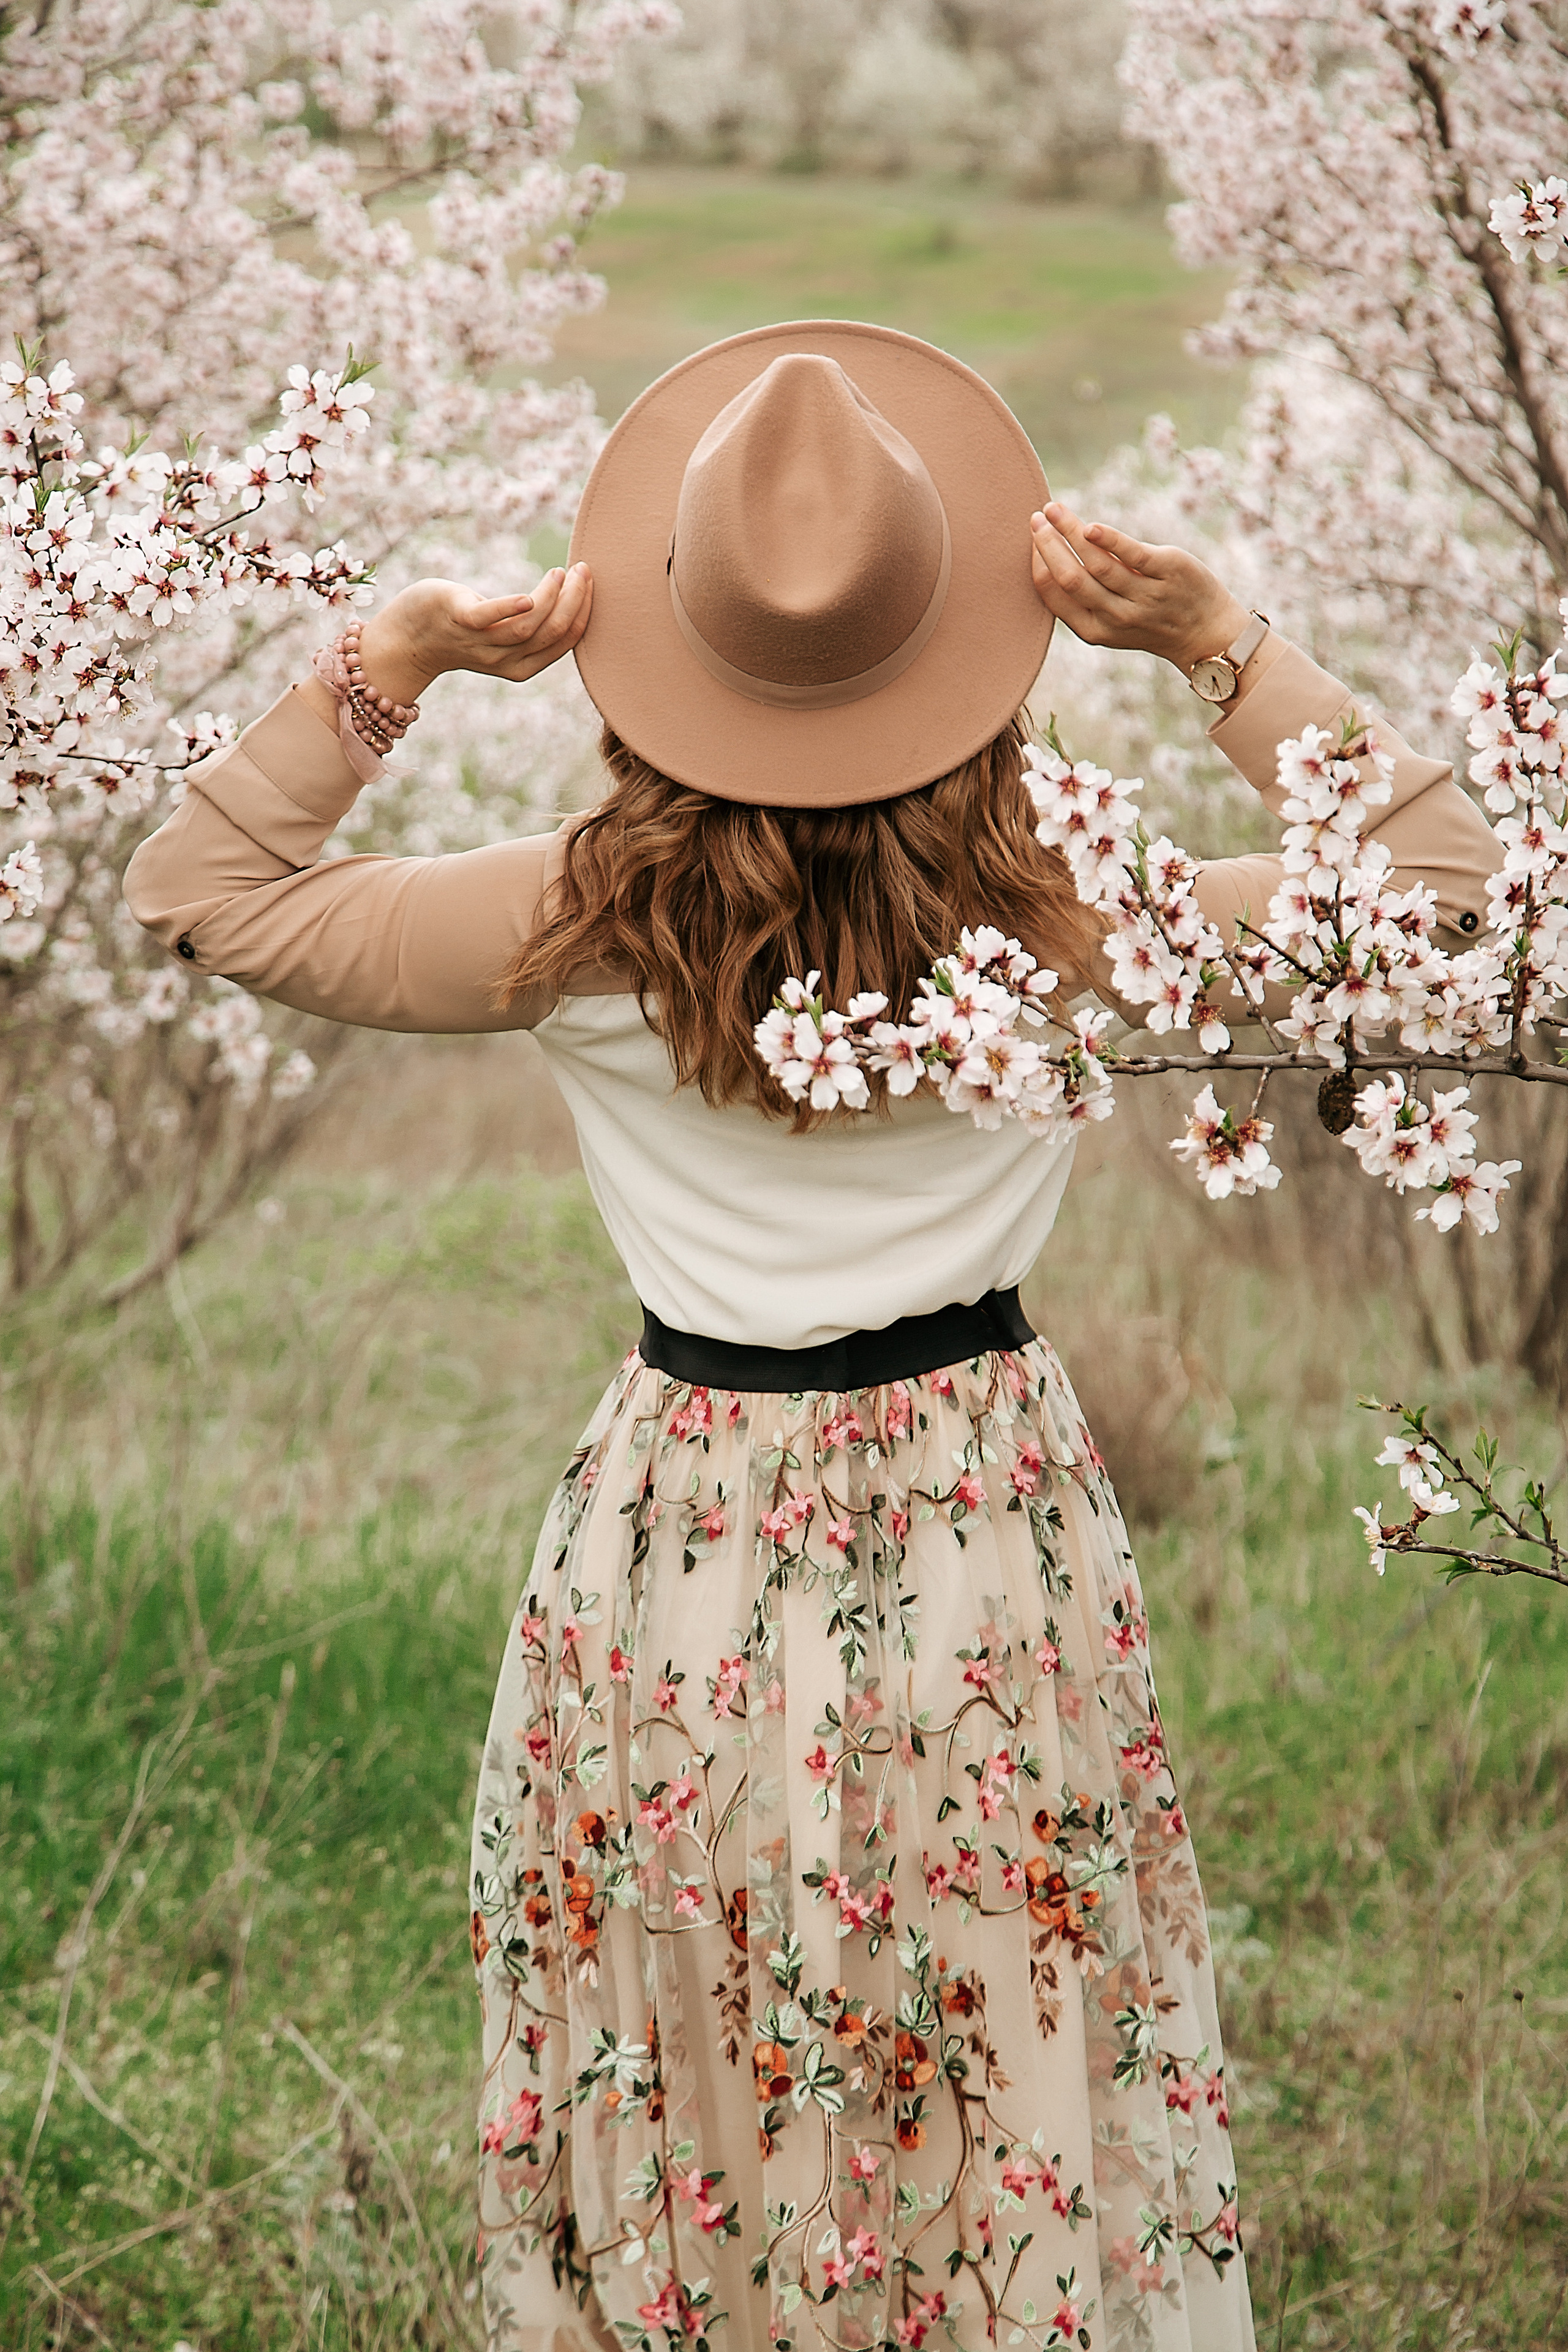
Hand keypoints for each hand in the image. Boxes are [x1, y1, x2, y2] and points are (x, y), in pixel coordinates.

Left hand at [355, 564, 593, 705]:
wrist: (408, 638)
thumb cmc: (460, 628)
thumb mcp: (501, 634)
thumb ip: (531, 627)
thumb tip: (569, 599)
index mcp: (521, 666)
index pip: (565, 641)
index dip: (583, 611)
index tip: (588, 582)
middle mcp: (504, 660)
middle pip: (552, 632)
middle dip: (575, 601)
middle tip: (583, 570)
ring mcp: (482, 641)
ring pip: (529, 626)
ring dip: (552, 596)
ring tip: (560, 572)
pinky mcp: (460, 619)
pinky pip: (492, 619)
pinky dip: (512, 607)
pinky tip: (530, 596)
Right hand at [1029, 502, 1247, 675]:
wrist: (1204, 631)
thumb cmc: (1151, 619)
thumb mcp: (1112, 621)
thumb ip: (1085, 596)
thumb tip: (1052, 552)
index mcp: (1094, 630)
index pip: (1055, 595)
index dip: (1039, 564)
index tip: (1033, 538)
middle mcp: (1116, 617)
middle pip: (1071, 578)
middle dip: (1049, 546)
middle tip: (1036, 518)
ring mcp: (1143, 596)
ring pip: (1097, 563)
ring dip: (1070, 531)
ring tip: (1055, 509)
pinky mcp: (1167, 572)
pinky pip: (1132, 554)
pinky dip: (1108, 539)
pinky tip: (1089, 526)